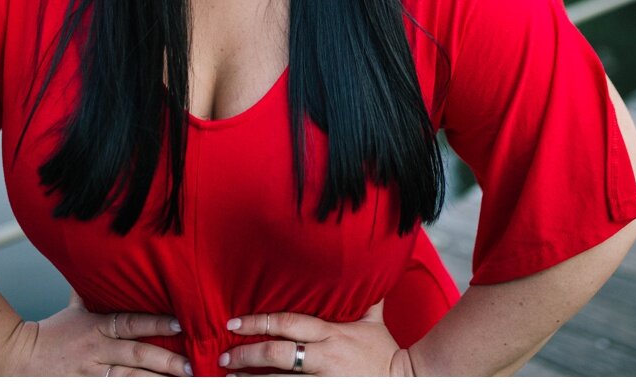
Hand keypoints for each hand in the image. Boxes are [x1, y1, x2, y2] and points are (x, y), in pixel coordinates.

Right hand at [0, 290, 191, 375]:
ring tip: (184, 384)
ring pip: (131, 379)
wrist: (20, 359)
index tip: (181, 323)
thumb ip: (92, 293)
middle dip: (166, 361)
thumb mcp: (73, 309)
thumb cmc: (51, 334)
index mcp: (96, 326)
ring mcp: (93, 373)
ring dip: (157, 381)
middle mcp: (97, 350)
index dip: (156, 322)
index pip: (131, 322)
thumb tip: (102, 264)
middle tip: (192, 367)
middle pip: (136, 355)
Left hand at [219, 301, 414, 375]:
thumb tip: (359, 260)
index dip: (258, 322)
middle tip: (224, 356)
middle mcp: (326, 357)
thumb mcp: (372, 321)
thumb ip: (359, 295)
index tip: (233, 324)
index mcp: (332, 333)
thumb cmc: (385, 351)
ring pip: (282, 381)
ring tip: (230, 378)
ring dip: (253, 380)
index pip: (287, 323)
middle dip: (247, 355)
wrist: (410, 381)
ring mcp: (327, 381)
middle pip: (279, 354)